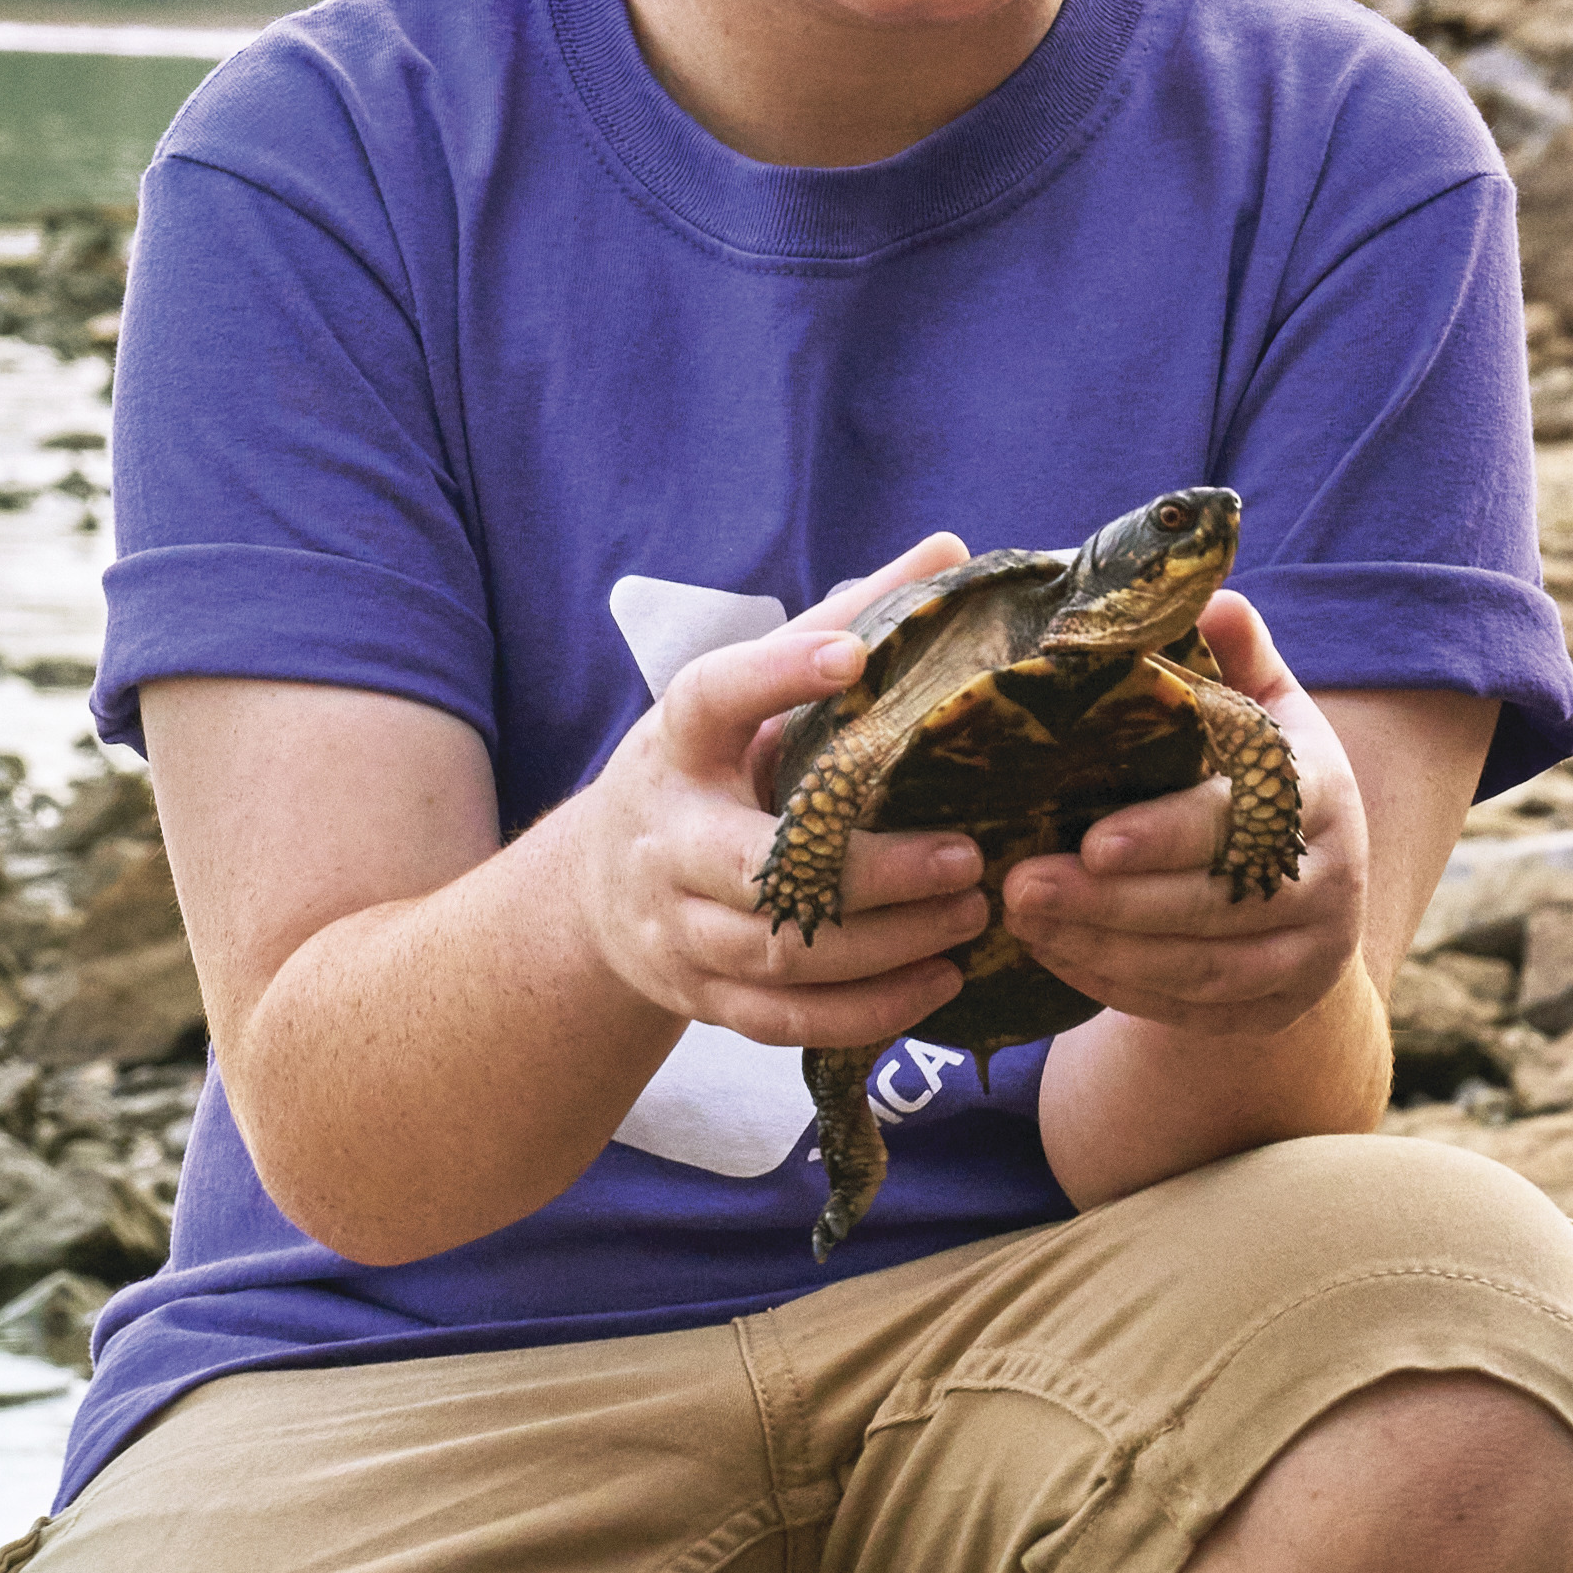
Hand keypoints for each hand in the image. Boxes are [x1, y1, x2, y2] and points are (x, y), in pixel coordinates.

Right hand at [559, 540, 990, 1050]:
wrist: (599, 890)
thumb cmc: (710, 773)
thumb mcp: (749, 699)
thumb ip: (841, 627)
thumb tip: (951, 551)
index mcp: (676, 744)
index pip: (710, 697)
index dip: (775, 675)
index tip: (850, 657)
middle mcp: (665, 838)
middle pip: (756, 867)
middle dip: (867, 872)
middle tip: (966, 856)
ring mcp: (674, 927)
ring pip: (779, 954)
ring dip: (885, 944)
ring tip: (973, 914)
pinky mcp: (697, 994)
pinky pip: (782, 1021)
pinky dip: (865, 1011)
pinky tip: (938, 981)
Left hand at [997, 585, 1375, 1044]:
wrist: (1314, 892)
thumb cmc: (1261, 778)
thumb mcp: (1265, 712)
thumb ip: (1237, 658)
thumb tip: (1210, 595)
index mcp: (1321, 797)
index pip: (1244, 822)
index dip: (1170, 836)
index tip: (1091, 840)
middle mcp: (1330, 883)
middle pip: (1215, 905)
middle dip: (1110, 902)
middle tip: (1019, 884)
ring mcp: (1307, 957)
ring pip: (1197, 967)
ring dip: (1101, 946)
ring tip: (1020, 916)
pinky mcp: (1272, 1012)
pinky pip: (1185, 1009)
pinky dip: (1113, 984)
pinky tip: (1051, 952)